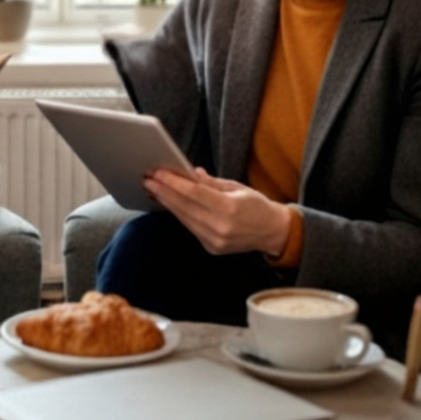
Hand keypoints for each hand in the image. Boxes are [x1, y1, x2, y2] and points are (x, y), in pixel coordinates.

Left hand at [145, 167, 291, 256]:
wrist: (273, 233)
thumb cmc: (256, 205)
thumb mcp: (236, 187)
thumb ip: (211, 182)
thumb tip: (191, 172)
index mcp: (229, 209)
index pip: (194, 193)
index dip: (173, 182)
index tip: (158, 172)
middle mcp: (220, 227)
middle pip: (185, 207)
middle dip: (164, 191)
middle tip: (147, 178)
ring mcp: (215, 240)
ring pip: (184, 218)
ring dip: (166, 203)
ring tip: (152, 189)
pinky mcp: (211, 247)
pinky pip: (190, 227)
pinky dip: (178, 214)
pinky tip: (168, 203)